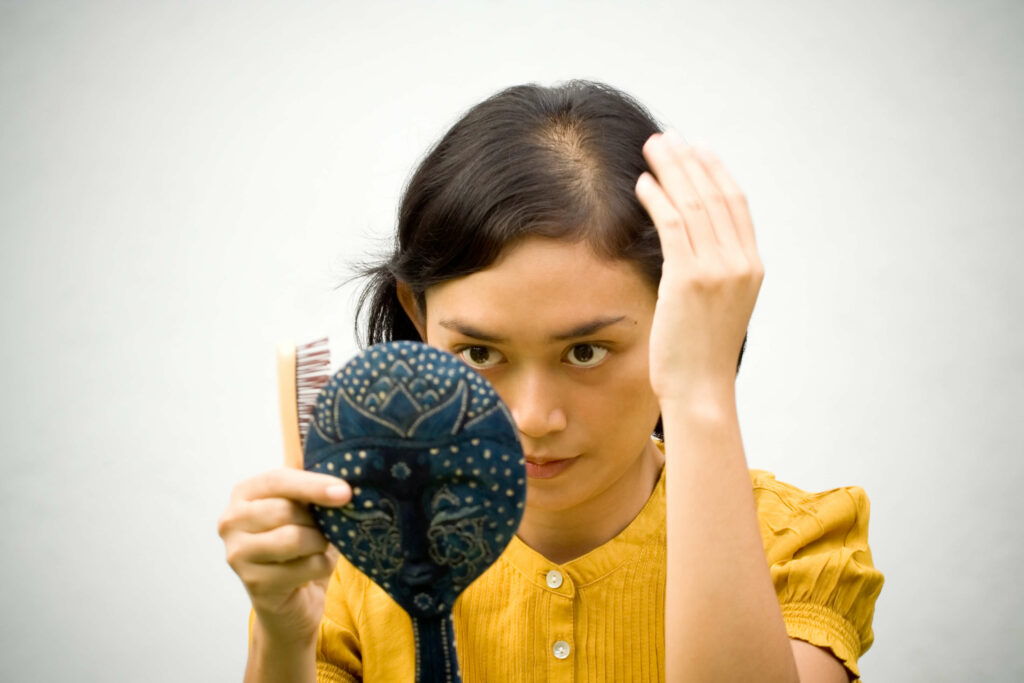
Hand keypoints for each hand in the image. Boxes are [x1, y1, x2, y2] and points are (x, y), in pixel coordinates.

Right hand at [218, 468, 350, 644]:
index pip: (277, 480)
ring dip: (319, 543)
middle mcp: (231, 521)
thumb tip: (330, 464)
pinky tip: (313, 569)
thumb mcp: (305, 507)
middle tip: (325, 529)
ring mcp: (237, 554)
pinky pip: (303, 567)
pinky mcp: (254, 583)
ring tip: (319, 547)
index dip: (313, 485)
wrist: (292, 598)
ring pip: (294, 538)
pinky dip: (321, 566)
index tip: (345, 492)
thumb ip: (311, 484)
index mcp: (244, 493)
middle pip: (285, 510)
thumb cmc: (301, 542)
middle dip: (316, 521)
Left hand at [635, 130, 763, 402]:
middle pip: (715, 195)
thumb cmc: (700, 353)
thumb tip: (689, 245)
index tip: (696, 148)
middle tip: (667, 136)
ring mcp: (718, 270)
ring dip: (671, 170)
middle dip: (690, 161)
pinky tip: (642, 183)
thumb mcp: (717, 305)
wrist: (700, 390)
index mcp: (751, 266)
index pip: (736, 203)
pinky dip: (657, 199)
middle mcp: (740, 262)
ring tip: (652, 147)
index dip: (715, 171)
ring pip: (694, 204)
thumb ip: (711, 271)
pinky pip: (673, 226)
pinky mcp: (690, 279)